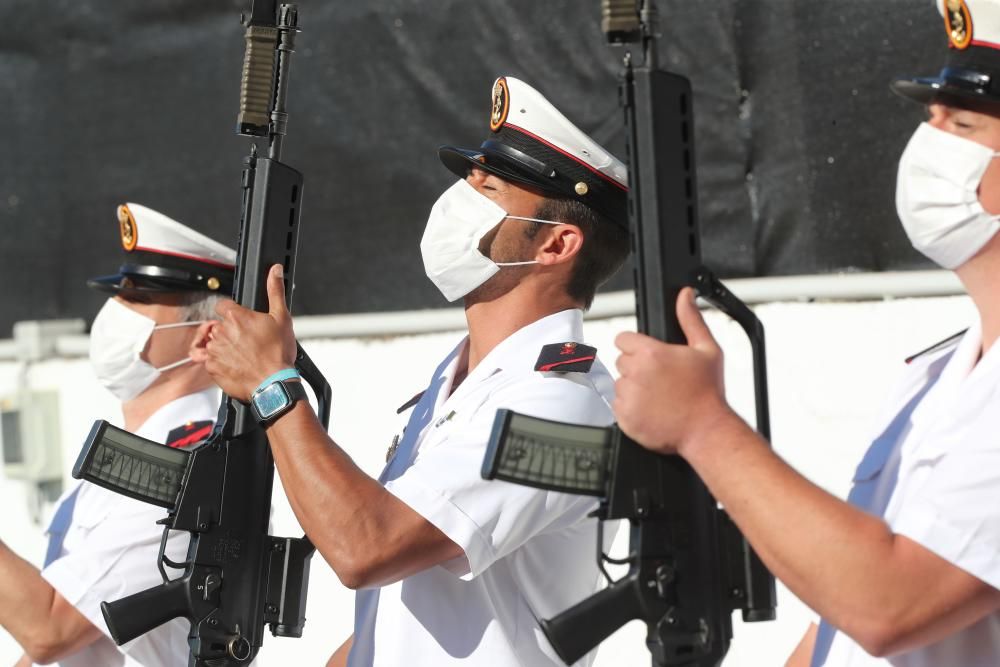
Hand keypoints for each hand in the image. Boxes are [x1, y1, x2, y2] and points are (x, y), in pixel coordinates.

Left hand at [192, 264, 296, 400]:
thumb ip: (275, 291)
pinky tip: (234, 365)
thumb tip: (275, 270)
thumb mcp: (282, 318)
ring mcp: (214, 349)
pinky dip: (218, 362)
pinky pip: (208, 360)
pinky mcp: (211, 366)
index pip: (223, 305)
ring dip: (224, 347)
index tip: (243, 322)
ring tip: (242, 356)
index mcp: (237, 316)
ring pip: (214, 342)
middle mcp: (222, 331)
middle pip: (220, 325)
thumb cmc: (278, 354)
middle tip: (248, 343)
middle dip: (231, 332)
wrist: (273, 384)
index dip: (233, 312)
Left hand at [612, 287, 729, 455]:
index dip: (635, 346)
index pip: (622, 339)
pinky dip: (630, 409)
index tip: (648, 356)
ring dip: (633, 388)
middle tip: (660, 379)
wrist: (707, 431)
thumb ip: (691, 319)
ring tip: (658, 396)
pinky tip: (652, 410)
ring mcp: (628, 397)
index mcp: (651, 354)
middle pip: (621, 361)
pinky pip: (618, 406)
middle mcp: (635, 374)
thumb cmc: (708, 393)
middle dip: (636, 367)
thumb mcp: (707, 350)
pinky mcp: (624, 418)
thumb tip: (685, 295)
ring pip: (619, 384)